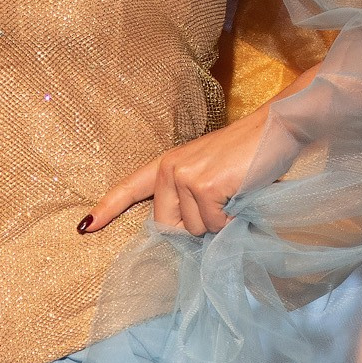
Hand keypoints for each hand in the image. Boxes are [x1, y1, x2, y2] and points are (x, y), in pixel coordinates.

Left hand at [84, 111, 271, 239]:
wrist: (276, 129)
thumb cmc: (247, 154)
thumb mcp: (208, 171)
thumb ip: (189, 197)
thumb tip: (183, 233)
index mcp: (167, 164)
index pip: (130, 189)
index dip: (107, 210)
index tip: (85, 227)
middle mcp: (170, 170)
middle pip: (170, 227)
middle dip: (197, 226)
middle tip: (221, 202)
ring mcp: (185, 178)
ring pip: (196, 230)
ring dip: (220, 222)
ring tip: (235, 193)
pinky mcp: (204, 187)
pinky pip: (216, 226)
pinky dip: (233, 219)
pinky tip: (242, 194)